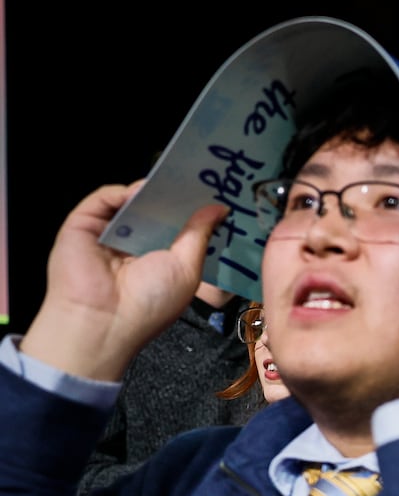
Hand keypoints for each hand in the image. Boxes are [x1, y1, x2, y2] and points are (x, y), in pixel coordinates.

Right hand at [21, 181, 227, 380]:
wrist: (103, 320)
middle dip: (174, 196)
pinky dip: (120, 192)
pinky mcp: (82, 225)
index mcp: (158, 259)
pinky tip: (139, 190)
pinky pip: (102, 200)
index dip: (193, 211)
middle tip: (198, 175)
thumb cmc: (151, 301)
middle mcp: (132, 246)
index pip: (176, 227)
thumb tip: (219, 208)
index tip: (215, 194)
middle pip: (154, 212)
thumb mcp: (187, 267)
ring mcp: (106, 234)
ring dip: (150, 192)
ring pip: (130, 203)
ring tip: (174, 178)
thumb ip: (199, 234)